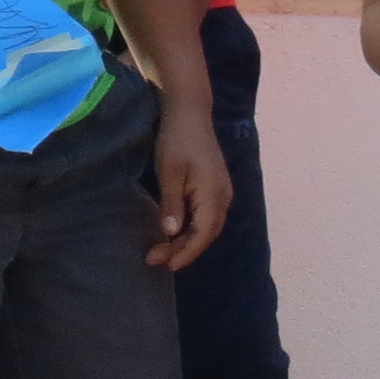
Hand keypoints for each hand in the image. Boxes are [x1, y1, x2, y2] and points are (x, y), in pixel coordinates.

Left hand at [146, 103, 229, 270]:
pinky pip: (206, 216)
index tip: (166, 265)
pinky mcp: (215, 187)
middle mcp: (223, 197)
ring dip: (187, 241)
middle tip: (156, 259)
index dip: (185, 253)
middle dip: (183, 250)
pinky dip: (191, 229)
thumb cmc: (177, 139)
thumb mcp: (169, 172)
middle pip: (206, 234)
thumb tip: (170, 232)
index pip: (202, 235)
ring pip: (207, 227)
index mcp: (214, 195)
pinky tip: (175, 232)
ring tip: (163, 250)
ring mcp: (221, 192)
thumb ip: (171, 204)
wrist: (190, 113)